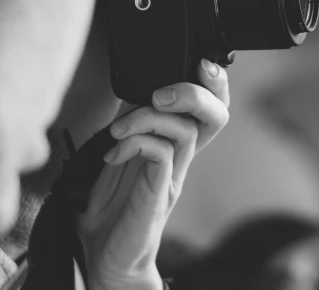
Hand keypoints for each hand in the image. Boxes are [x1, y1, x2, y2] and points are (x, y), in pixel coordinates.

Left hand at [78, 59, 229, 289]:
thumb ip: (129, 121)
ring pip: (188, 131)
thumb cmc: (109, 206)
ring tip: (120, 128)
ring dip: (151, 117)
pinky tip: (115, 152)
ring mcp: (173, 177)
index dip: (214, 82)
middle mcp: (181, 159)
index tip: (200, 63)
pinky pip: (163, 156)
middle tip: (161, 94)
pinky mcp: (158, 194)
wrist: (102, 256)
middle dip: (195, 92)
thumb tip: (129, 86)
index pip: (211, 107)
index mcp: (174, 144)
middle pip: (217, 116)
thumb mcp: (117, 151)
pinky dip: (138, 142)